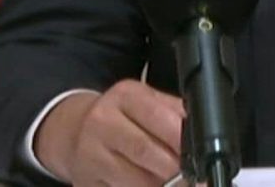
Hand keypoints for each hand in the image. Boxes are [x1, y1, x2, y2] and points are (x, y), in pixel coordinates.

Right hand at [33, 80, 186, 186]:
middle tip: (193, 176)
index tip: (199, 155)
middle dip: (175, 168)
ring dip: (161, 185)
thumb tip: (200, 134)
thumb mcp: (145, 101)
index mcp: (125, 96)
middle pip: (145, 150)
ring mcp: (90, 153)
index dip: (182, 140)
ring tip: (175, 182)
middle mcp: (103, 122)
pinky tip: (150, 184)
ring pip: (135, 179)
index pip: (158, 116)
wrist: (75, 130)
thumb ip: (174, 112)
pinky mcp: (86, 181)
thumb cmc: (120, 116)